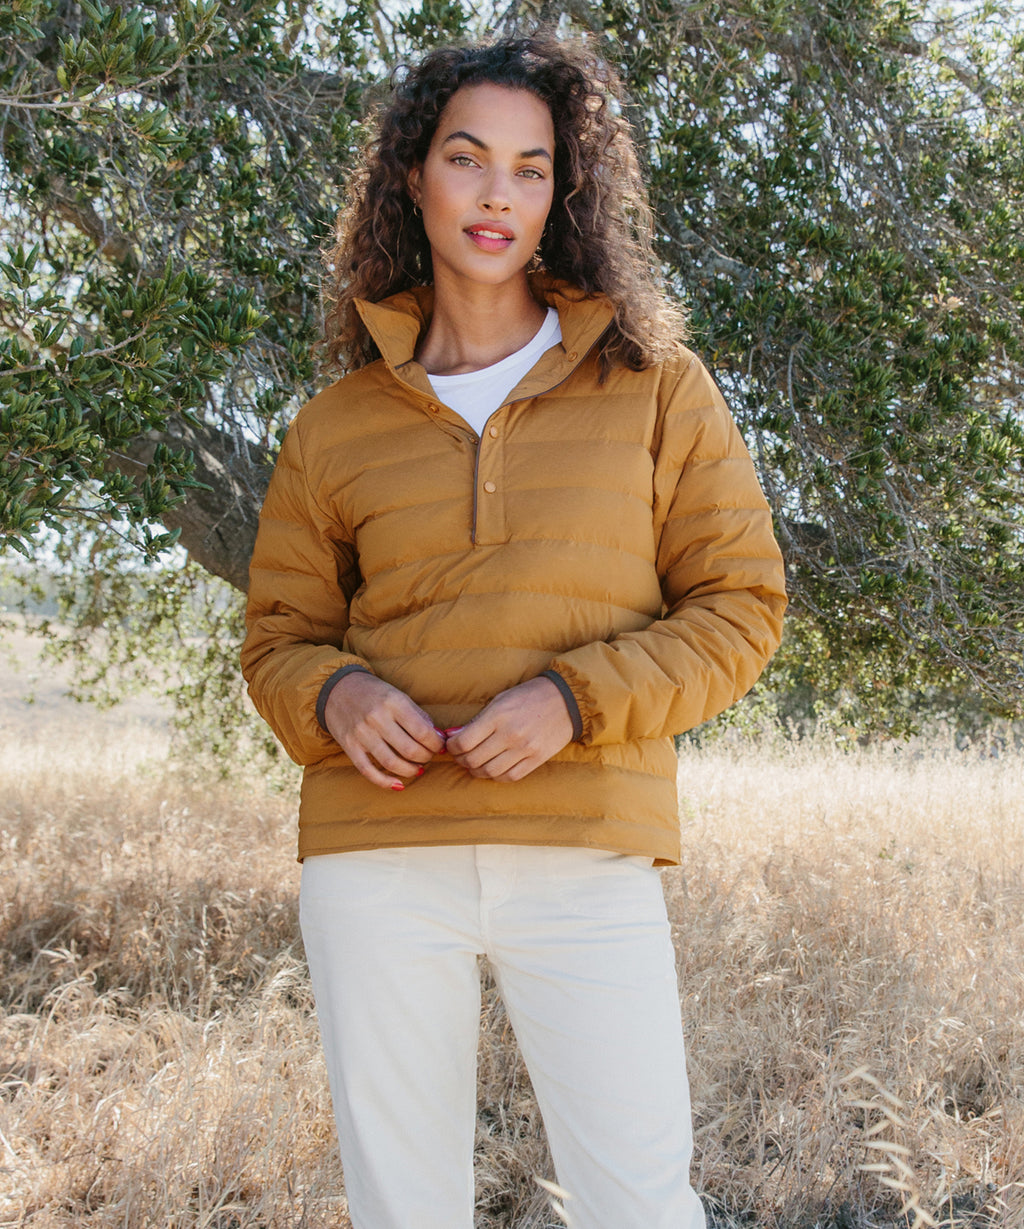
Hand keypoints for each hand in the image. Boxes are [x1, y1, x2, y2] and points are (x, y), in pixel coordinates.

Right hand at [323, 671, 445, 790]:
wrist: (337, 689)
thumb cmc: (374, 693)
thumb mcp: (398, 695)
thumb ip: (418, 715)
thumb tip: (438, 737)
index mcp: (393, 702)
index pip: (423, 731)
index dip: (436, 744)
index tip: (440, 746)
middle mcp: (377, 718)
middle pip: (410, 750)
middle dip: (426, 757)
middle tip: (429, 756)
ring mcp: (361, 733)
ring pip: (392, 763)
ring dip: (410, 771)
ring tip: (418, 769)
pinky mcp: (349, 746)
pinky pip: (368, 770)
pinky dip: (385, 782)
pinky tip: (399, 785)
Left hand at [444, 676, 573, 781]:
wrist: (566, 699)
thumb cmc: (529, 696)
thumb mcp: (500, 700)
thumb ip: (478, 720)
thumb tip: (454, 736)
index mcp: (498, 716)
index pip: (464, 741)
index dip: (452, 747)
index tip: (452, 745)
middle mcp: (510, 735)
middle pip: (474, 759)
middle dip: (461, 760)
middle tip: (460, 756)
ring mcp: (524, 749)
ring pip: (489, 772)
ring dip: (476, 771)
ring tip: (474, 764)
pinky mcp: (536, 760)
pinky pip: (510, 776)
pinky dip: (496, 776)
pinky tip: (493, 769)